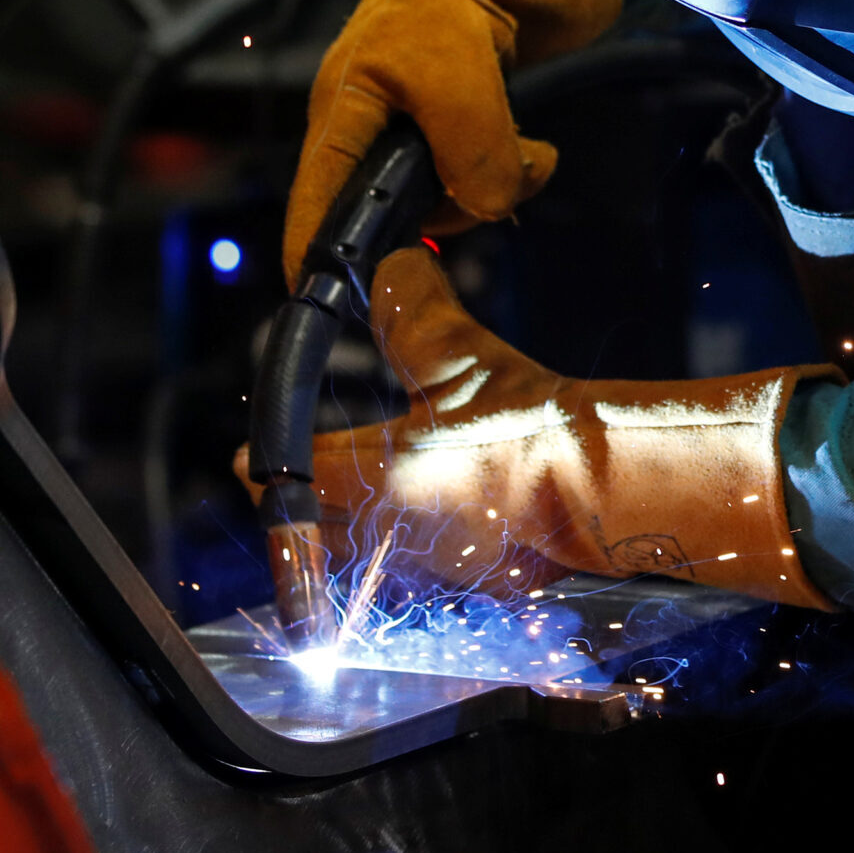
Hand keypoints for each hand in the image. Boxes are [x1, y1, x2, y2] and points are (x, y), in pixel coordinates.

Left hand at [258, 247, 837, 607]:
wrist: (609, 489)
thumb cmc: (528, 427)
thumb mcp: (459, 354)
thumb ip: (411, 309)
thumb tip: (388, 264)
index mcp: (370, 479)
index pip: (290, 476)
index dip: (265, 465)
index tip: (244, 461)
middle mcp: (387, 539)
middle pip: (314, 538)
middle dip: (302, 515)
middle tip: (296, 492)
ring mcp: (433, 573)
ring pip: (366, 563)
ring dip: (354, 540)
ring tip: (358, 511)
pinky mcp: (481, 587)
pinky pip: (424, 577)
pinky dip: (415, 555)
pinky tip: (436, 530)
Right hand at [282, 0, 623, 286]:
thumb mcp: (463, 67)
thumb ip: (469, 149)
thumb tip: (486, 206)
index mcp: (346, 98)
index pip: (316, 196)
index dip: (318, 256)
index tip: (323, 306)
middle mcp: (375, 113)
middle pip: (391, 207)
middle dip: (449, 213)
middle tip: (498, 191)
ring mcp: (425, 114)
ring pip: (450, 193)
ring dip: (498, 188)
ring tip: (534, 155)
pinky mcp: (475, 110)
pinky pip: (489, 172)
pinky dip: (520, 172)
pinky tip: (540, 151)